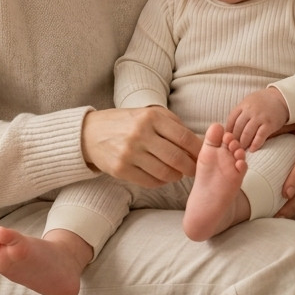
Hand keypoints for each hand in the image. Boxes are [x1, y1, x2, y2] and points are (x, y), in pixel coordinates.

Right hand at [81, 106, 199, 187]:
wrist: (91, 133)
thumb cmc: (126, 122)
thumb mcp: (148, 114)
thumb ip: (173, 125)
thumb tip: (198, 142)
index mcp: (150, 116)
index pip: (184, 137)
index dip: (198, 150)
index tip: (204, 156)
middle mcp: (140, 133)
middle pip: (177, 158)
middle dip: (190, 167)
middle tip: (194, 170)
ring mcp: (129, 153)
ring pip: (165, 173)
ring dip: (176, 176)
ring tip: (176, 172)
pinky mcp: (121, 169)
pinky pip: (150, 181)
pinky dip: (160, 181)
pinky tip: (161, 176)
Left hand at [226, 88, 289, 150]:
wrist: (282, 98)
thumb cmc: (263, 101)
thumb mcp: (249, 101)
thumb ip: (241, 112)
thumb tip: (230, 126)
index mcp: (243, 105)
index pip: (231, 120)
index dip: (228, 131)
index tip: (227, 139)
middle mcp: (250, 111)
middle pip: (238, 128)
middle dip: (234, 139)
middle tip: (233, 147)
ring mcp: (260, 117)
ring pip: (247, 133)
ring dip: (243, 143)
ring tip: (242, 150)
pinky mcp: (269, 124)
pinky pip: (260, 136)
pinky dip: (255, 144)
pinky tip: (252, 149)